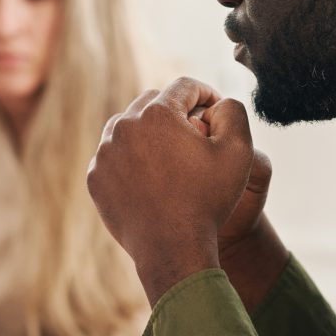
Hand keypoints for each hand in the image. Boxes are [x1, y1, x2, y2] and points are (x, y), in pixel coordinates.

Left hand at [88, 77, 255, 305]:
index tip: (215, 111)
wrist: (173, 249)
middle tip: (195, 133)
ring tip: (172, 154)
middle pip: (153, 102)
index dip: (206, 94)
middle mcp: (124, 126)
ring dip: (150, 132)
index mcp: (158, 113)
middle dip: (176, 112)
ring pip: (129, 126)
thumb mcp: (239, 152)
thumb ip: (234, 111)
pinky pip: (115, 156)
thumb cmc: (208, 200)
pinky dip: (132, 159)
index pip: (185, 87)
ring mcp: (105, 153)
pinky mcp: (96, 178)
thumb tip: (219, 102)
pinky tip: (153, 176)